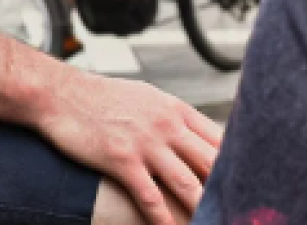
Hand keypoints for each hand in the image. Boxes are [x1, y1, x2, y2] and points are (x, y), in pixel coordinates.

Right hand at [34, 70, 221, 224]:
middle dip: (226, 191)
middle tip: (237, 212)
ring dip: (202, 211)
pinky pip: (151, 197)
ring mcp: (145, 143)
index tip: (246, 184)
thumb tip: (195, 137)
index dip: (236, 165)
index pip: (220, 139)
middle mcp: (166, 125)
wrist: (60, 94)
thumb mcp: (147, 98)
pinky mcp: (122, 160)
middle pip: (211, 164)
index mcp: (175, 109)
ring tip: (212, 223)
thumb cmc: (102, 98)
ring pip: (187, 184)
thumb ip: (173, 118)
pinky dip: (164, 220)